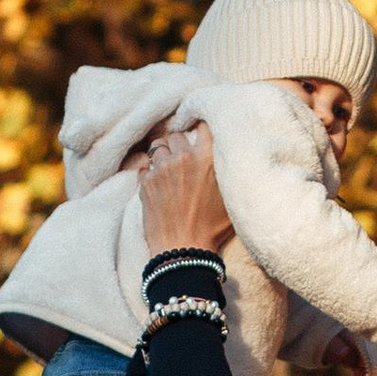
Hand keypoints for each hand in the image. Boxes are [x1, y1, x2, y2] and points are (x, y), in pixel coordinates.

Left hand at [138, 122, 233, 253]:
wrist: (183, 249)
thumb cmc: (211, 228)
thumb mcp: (230, 197)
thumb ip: (226, 171)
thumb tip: (228, 157)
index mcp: (207, 157)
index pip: (202, 126)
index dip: (200, 129)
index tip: (199, 134)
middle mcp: (183, 157)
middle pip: (176, 136)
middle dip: (179, 145)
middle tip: (183, 159)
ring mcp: (161, 169)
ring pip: (158, 148)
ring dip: (163, 156)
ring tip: (169, 170)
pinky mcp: (146, 182)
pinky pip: (146, 167)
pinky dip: (151, 173)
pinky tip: (159, 186)